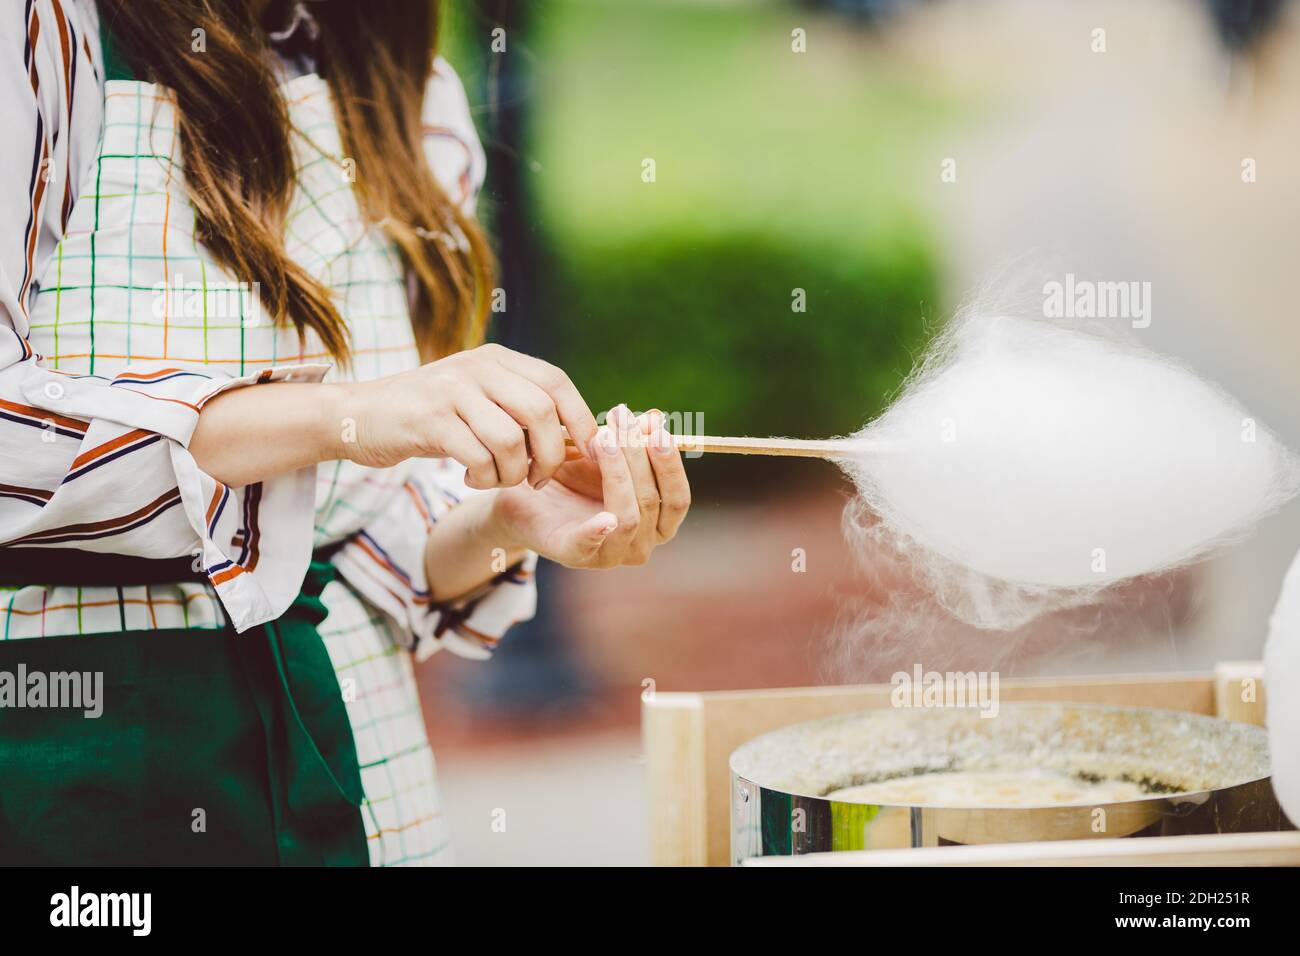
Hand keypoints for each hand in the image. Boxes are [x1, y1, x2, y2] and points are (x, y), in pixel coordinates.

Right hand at [338, 343, 598, 488]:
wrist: (360, 414)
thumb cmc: (429, 414)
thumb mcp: (477, 395)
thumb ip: (518, 406)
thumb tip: (576, 436)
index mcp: (497, 359)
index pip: (557, 382)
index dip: (580, 419)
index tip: (585, 453)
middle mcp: (478, 367)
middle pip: (541, 412)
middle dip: (549, 456)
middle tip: (536, 479)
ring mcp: (452, 391)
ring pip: (510, 440)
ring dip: (512, 473)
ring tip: (496, 478)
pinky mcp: (429, 420)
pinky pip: (478, 457)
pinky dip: (483, 477)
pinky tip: (470, 477)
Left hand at [488, 405, 690, 567]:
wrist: (525, 496)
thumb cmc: (575, 477)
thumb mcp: (608, 453)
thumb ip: (634, 439)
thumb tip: (655, 419)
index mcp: (657, 524)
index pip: (677, 499)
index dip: (670, 464)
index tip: (654, 428)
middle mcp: (640, 545)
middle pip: (651, 501)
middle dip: (637, 456)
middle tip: (621, 418)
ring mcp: (610, 555)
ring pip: (627, 516)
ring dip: (617, 474)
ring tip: (601, 439)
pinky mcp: (574, 556)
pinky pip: (589, 544)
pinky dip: (597, 531)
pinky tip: (604, 518)